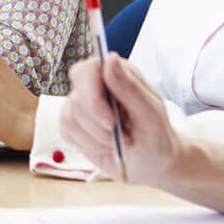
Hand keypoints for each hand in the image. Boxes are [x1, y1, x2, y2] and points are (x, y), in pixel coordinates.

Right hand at [61, 52, 179, 184]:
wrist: (152, 164)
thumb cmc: (156, 135)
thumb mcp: (151, 114)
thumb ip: (130, 87)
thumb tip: (110, 60)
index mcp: (117, 73)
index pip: (88, 69)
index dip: (93, 94)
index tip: (110, 120)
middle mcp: (95, 85)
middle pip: (76, 95)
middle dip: (96, 121)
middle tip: (117, 134)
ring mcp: (81, 105)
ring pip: (70, 116)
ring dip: (97, 136)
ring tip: (118, 140)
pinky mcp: (72, 124)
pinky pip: (67, 131)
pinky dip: (88, 144)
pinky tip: (105, 145)